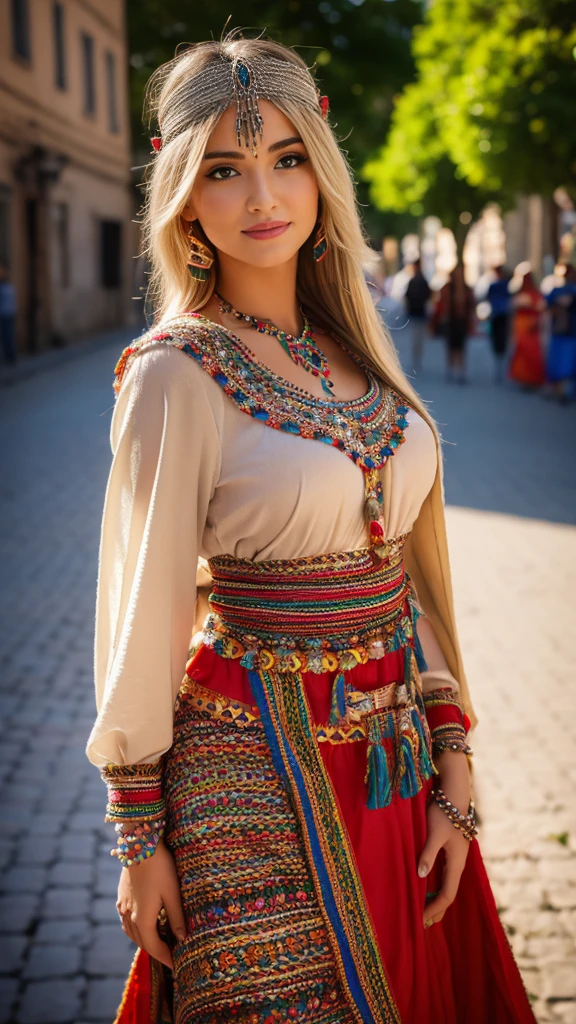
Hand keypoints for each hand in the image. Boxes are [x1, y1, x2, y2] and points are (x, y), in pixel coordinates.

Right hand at [116, 838, 185, 968]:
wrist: (140, 844)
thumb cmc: (160, 867)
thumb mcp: (173, 892)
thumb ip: (177, 917)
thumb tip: (182, 940)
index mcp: (143, 917)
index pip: (154, 947)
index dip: (165, 958)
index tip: (176, 966)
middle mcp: (129, 915)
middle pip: (142, 942)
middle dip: (156, 952)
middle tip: (171, 957)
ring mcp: (122, 906)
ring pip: (132, 933)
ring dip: (145, 941)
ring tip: (159, 944)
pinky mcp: (121, 896)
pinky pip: (126, 922)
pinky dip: (135, 930)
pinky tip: (142, 925)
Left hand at [417, 752, 471, 928]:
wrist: (455, 792)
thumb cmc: (444, 812)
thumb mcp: (434, 833)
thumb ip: (428, 854)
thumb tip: (421, 876)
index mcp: (456, 863)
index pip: (447, 895)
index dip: (434, 910)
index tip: (420, 921)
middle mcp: (458, 863)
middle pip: (449, 894)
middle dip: (437, 910)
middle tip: (422, 924)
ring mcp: (455, 857)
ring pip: (447, 885)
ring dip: (437, 899)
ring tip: (424, 911)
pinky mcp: (451, 850)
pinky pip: (445, 875)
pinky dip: (436, 887)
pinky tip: (428, 888)